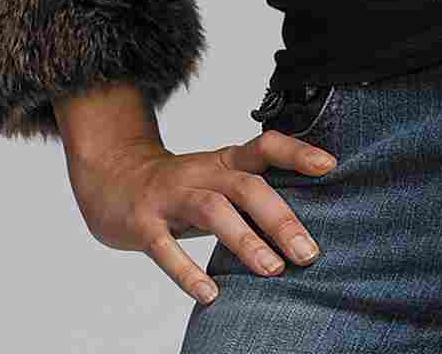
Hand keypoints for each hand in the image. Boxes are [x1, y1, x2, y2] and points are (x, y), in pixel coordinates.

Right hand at [64, 126, 338, 306]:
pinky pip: (165, 247)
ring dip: (245, 240)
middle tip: (308, 252)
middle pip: (246, 186)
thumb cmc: (179, 187)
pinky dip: (187, 271)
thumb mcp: (216, 181)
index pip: (265, 146)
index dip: (296, 152)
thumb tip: (302, 227)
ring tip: (272, 270)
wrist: (111, 178)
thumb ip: (251, 198)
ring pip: (213, 210)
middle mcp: (201, 172)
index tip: (330, 165)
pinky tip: (209, 294)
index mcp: (224, 161)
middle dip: (280, 218)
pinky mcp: (143, 222)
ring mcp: (171, 195)